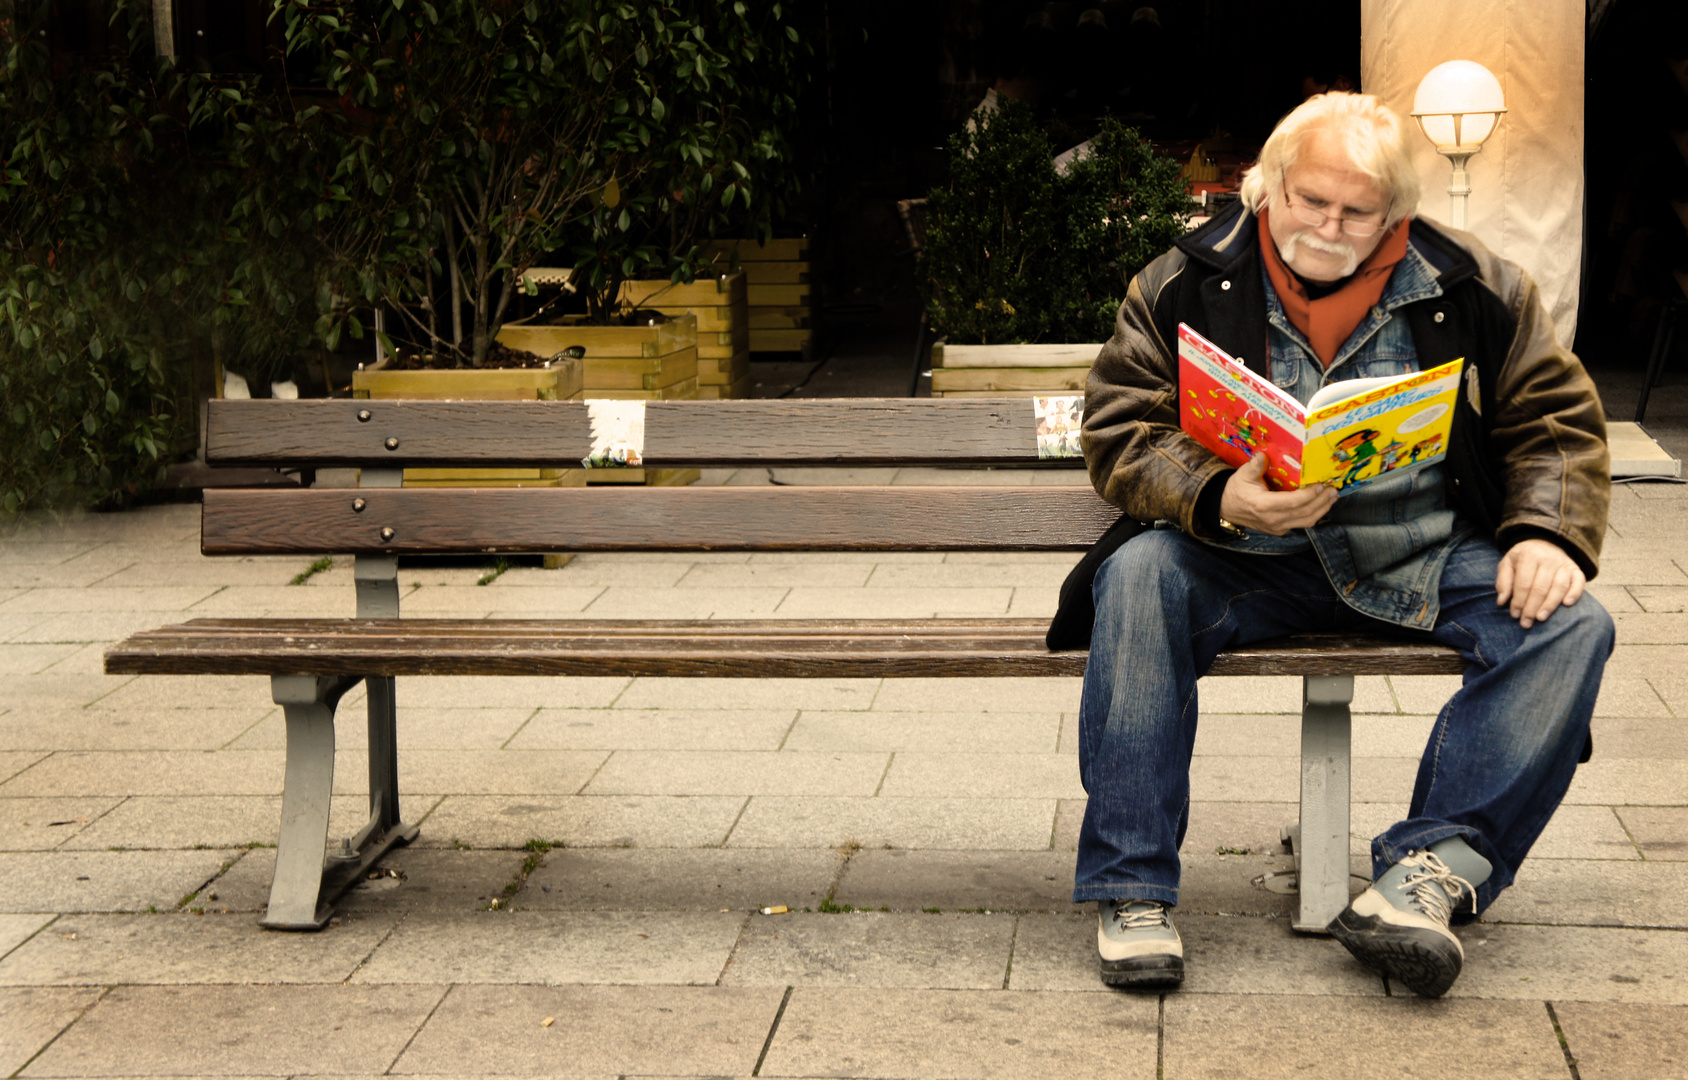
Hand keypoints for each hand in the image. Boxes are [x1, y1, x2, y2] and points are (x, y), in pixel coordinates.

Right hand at [1218, 453, 1339, 535]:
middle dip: (1322, 502)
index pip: (1293, 503)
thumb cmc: (1236, 490)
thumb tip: (1262, 455)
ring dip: (1322, 510)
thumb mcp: (1242, 475)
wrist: (1225, 509)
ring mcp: (1277, 527)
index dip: (1309, 495)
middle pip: (1305, 513)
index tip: (1320, 485)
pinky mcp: (1279, 530)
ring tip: (1332, 498)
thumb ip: (1254, 465)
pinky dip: (1313, 515)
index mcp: (1264, 505)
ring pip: (1306, 522)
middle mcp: (1273, 520)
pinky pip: (1300, 524)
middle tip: (1333, 490)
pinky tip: (1320, 505)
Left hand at [1495, 538, 1585, 628]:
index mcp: (1528, 556)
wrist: (1544, 542)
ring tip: (1540, 618)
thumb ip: (1503, 581)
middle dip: (1532, 608)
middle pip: (1540, 588)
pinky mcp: (1575, 568)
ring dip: (1550, 605)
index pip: (1523, 584)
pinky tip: (1567, 604)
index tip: (1515, 615)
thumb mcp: (1507, 563)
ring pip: (1559, 587)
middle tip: (1526, 622)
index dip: (1518, 601)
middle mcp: (1548, 558)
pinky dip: (1575, 593)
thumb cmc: (1522, 558)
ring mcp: (1563, 563)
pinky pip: (1579, 581)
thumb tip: (1502, 602)